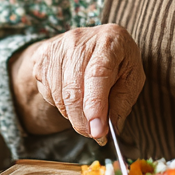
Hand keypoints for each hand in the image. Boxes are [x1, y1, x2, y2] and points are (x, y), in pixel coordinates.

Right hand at [13, 25, 144, 142]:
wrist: (96, 40)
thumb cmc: (119, 61)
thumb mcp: (132, 78)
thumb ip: (123, 103)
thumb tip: (110, 130)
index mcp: (109, 42)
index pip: (97, 75)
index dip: (95, 105)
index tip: (97, 132)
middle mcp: (79, 40)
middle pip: (73, 89)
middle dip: (83, 121)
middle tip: (95, 135)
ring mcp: (57, 47)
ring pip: (58, 95)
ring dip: (72, 114)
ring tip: (87, 111)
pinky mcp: (42, 57)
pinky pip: (47, 92)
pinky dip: (60, 104)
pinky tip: (74, 96)